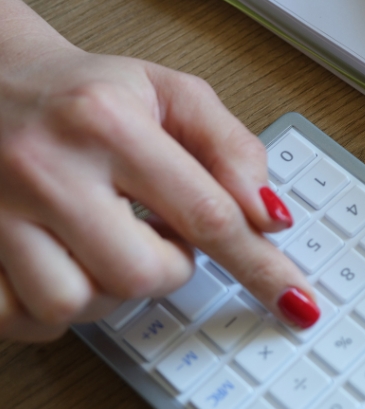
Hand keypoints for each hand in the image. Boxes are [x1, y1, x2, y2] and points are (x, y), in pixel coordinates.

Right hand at [0, 0, 318, 340]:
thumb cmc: (88, 90)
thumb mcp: (171, 93)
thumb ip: (230, 148)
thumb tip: (270, 216)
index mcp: (106, 123)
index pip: (205, 213)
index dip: (258, 264)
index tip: (293, 299)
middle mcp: (47, 169)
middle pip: (139, 273)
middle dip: (168, 267)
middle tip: (156, 230)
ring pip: (74, 304)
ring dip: (106, 288)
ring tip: (104, 241)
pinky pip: (17, 319)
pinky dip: (49, 308)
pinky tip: (61, 265)